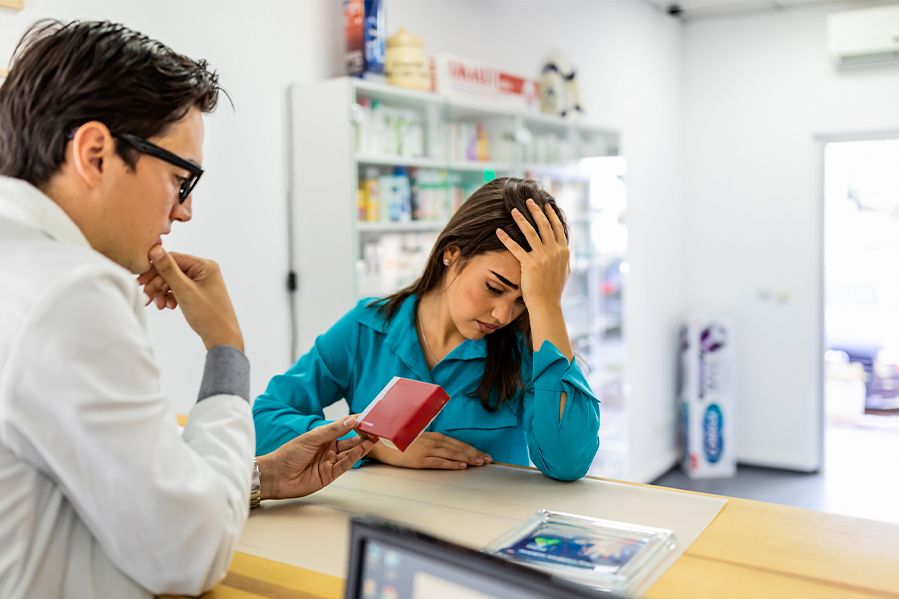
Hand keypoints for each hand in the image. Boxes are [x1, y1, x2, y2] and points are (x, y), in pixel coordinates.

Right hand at [137, 245, 243, 351]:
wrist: (222, 338)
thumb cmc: (209, 315)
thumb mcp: (184, 291)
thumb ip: (169, 270)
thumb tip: (156, 249)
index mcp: (205, 266)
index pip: (173, 258)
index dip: (155, 269)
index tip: (140, 281)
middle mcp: (204, 271)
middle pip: (172, 270)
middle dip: (157, 284)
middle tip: (146, 296)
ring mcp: (202, 282)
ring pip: (173, 281)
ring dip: (162, 292)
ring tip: (159, 305)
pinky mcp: (198, 292)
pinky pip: (178, 290)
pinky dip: (170, 297)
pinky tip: (169, 306)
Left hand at [256, 417, 375, 499]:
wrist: (276, 476)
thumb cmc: (288, 454)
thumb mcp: (311, 438)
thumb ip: (333, 430)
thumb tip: (351, 420)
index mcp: (323, 437)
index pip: (343, 428)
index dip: (356, 423)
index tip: (368, 417)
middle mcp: (328, 449)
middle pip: (350, 441)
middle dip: (363, 435)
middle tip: (376, 429)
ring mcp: (329, 462)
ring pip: (350, 453)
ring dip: (362, 445)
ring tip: (373, 438)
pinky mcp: (329, 475)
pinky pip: (345, 465)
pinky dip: (355, 457)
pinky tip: (362, 449)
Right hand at [369, 431, 491, 469]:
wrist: (383, 443)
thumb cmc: (402, 444)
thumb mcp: (420, 441)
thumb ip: (434, 445)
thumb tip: (448, 451)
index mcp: (435, 437)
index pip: (458, 444)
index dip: (472, 449)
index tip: (484, 455)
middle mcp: (433, 442)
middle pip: (459, 448)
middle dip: (475, 454)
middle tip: (488, 460)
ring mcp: (427, 450)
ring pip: (452, 454)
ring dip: (468, 459)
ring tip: (480, 463)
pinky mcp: (420, 459)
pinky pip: (439, 462)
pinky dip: (452, 464)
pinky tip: (461, 466)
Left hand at [496, 198, 569, 310]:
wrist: (547, 304)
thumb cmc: (554, 290)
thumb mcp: (564, 271)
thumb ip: (563, 258)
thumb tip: (564, 249)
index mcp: (563, 251)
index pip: (558, 228)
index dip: (552, 215)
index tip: (547, 206)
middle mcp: (554, 251)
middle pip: (544, 225)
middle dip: (536, 211)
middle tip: (529, 201)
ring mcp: (542, 257)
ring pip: (531, 232)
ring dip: (521, 219)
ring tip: (513, 210)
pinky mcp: (530, 264)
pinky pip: (516, 248)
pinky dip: (506, 239)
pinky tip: (499, 232)